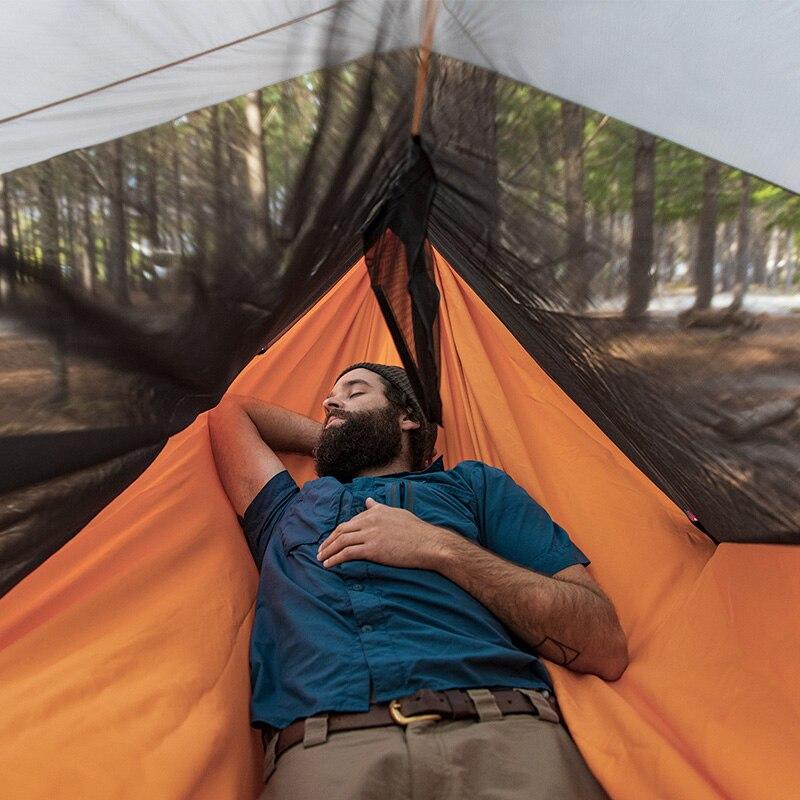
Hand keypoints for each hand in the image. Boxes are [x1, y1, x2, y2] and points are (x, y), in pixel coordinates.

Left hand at [316, 497, 455, 569]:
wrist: (429, 544)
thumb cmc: (417, 531)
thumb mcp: (397, 513)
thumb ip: (380, 508)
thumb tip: (369, 502)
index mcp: (376, 511)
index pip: (351, 521)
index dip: (339, 531)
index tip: (332, 540)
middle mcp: (370, 520)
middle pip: (342, 529)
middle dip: (328, 540)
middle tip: (321, 550)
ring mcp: (371, 534)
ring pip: (341, 541)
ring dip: (328, 550)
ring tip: (321, 558)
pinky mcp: (372, 549)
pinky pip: (347, 553)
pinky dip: (335, 558)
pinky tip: (329, 564)